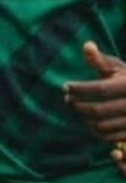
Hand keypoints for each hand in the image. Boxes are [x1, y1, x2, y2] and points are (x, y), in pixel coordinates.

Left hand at [65, 42, 125, 169]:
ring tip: (76, 107)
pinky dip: (94, 130)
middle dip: (78, 104)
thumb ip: (100, 60)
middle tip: (68, 99)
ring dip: (84, 118)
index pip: (100, 89)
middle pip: (98, 109)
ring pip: (102, 125)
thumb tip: (86, 45)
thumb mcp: (117, 68)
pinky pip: (108, 137)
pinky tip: (87, 120)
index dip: (80, 88)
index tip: (65, 86)